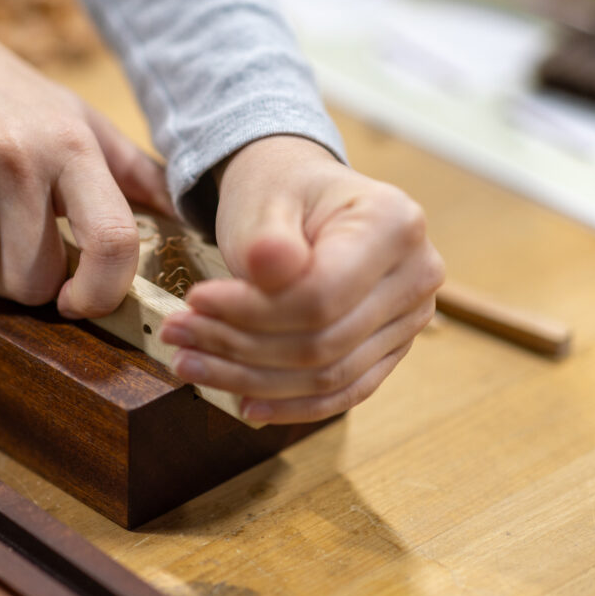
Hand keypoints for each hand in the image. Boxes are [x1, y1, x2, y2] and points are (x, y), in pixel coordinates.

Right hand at [0, 20, 173, 316]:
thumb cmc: (14, 103)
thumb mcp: (81, 124)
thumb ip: (136, 176)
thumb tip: (191, 217)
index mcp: (72, 147)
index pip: (110, 242)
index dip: (99, 292)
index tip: (76, 301)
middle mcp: (16, 154)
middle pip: (28, 280)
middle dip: (16, 276)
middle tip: (4, 235)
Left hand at [160, 136, 443, 423]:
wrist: (303, 197)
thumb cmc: (283, 190)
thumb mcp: (266, 199)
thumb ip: (268, 237)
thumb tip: (272, 268)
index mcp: (395, 224)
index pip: (321, 294)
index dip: (252, 311)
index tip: (194, 300)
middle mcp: (418, 275)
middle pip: (324, 340)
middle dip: (240, 348)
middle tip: (176, 336)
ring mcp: (412, 318)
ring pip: (330, 374)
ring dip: (252, 380)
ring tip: (190, 363)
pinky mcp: (392, 349)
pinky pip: (344, 392)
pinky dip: (291, 404)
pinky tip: (242, 404)